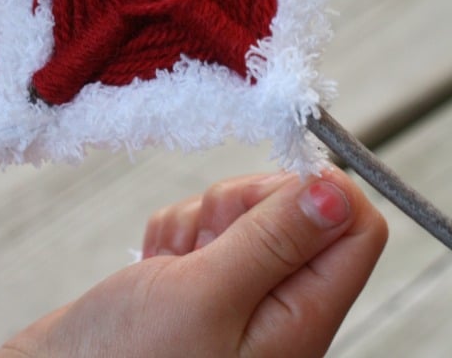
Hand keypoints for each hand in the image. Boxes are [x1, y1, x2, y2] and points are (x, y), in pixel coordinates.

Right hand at [0, 167, 387, 356]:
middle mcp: (276, 307)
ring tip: (169, 268)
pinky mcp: (197, 281)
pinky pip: (199, 225)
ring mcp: (236, 293)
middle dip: (241, 206)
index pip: (354, 229)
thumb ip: (274, 240)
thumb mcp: (205, 298)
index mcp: (299, 319)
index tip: (269, 190)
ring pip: (240, 211)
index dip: (319, 191)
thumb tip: (337, 193)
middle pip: (293, 209)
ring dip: (198, 223)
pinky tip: (154, 269)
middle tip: (206, 243)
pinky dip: (172, 235)